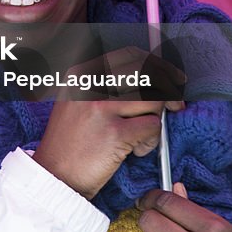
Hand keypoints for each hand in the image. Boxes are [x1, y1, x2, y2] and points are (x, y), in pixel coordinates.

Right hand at [32, 47, 184, 198]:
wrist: (55, 176)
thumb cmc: (70, 142)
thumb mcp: (76, 102)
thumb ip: (104, 85)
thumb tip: (151, 77)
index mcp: (81, 74)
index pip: (129, 55)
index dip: (157, 64)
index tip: (171, 77)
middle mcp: (90, 85)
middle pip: (147, 74)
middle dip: (169, 90)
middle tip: (176, 105)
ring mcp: (102, 108)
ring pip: (154, 100)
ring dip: (156, 119)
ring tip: (142, 136)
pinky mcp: (115, 133)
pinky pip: (153, 127)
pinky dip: (152, 141)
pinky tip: (136, 151)